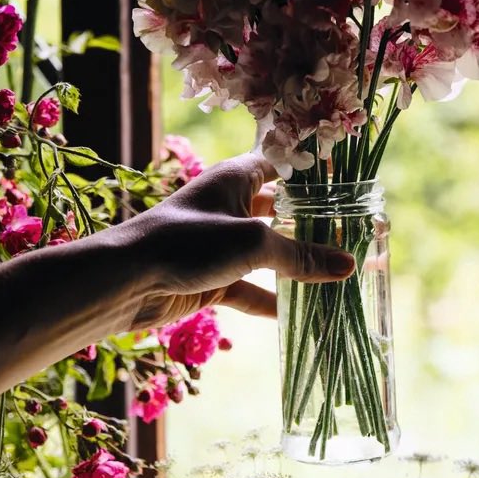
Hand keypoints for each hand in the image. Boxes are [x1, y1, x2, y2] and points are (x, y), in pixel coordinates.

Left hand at [117, 153, 354, 329]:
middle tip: (353, 235)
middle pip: (279, 212)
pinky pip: (251, 288)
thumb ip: (300, 255)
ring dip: (296, 266)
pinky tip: (300, 312)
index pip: (282, 165)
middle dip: (311, 224)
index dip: (312, 172)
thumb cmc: (188, 242)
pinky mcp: (212, 278)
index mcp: (237, 178)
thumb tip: (348, 265)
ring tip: (337, 277)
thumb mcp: (253, 244)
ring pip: (268, 254)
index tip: (348, 184)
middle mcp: (230, 207)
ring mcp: (220, 245)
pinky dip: (272, 299)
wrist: (124, 281)